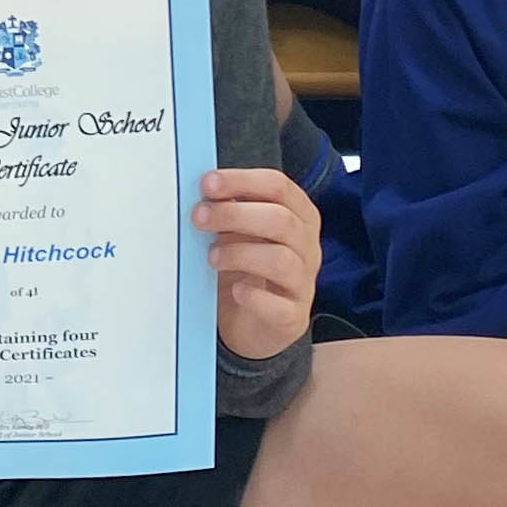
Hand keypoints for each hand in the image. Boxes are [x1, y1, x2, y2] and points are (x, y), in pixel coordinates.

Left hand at [197, 169, 317, 359]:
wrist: (252, 325)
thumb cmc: (246, 271)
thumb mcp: (237, 234)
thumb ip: (227, 210)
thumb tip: (203, 189)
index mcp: (297, 217)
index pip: (278, 187)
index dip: (242, 181)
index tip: (208, 183)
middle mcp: (307, 247)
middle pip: (281, 220)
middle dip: (235, 214)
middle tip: (199, 217)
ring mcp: (303, 283)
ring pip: (281, 259)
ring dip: (240, 253)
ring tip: (212, 257)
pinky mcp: (293, 317)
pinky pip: (279, 306)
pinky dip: (254, 297)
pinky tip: (236, 291)